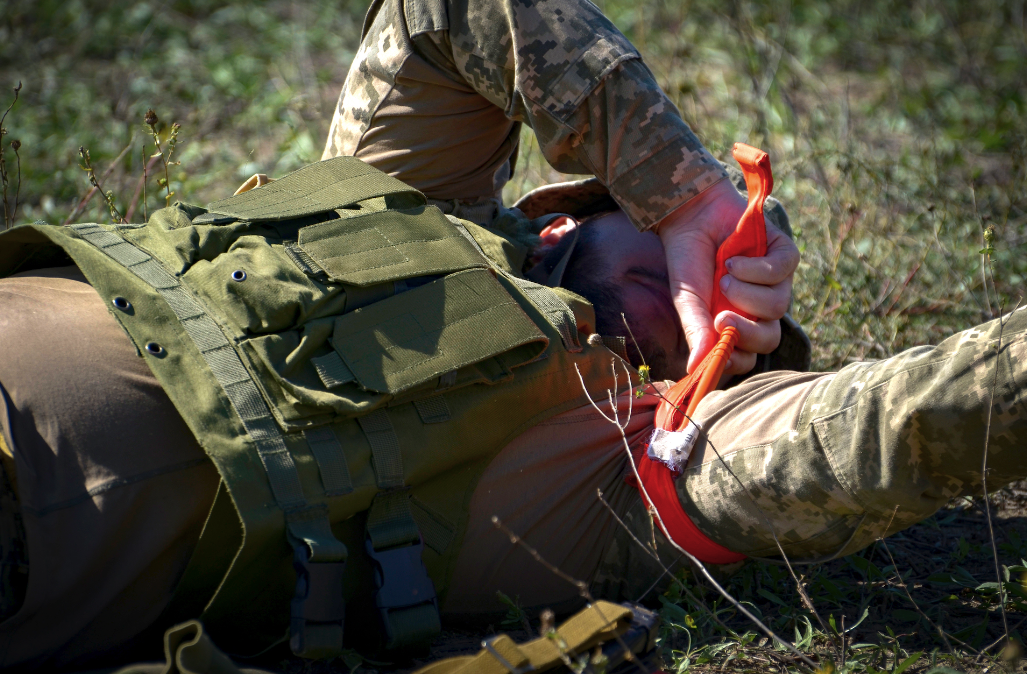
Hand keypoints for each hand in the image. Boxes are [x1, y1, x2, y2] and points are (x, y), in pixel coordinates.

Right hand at [657, 179, 799, 374]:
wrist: (691, 217)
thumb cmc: (688, 262)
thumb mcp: (687, 301)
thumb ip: (695, 331)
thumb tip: (693, 368)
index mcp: (736, 324)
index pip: (749, 356)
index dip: (739, 358)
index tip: (720, 348)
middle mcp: (759, 307)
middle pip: (770, 337)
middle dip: (746, 331)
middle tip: (722, 317)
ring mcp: (776, 282)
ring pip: (778, 305)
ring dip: (746, 292)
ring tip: (724, 274)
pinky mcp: (784, 254)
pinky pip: (783, 271)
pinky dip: (756, 268)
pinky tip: (733, 259)